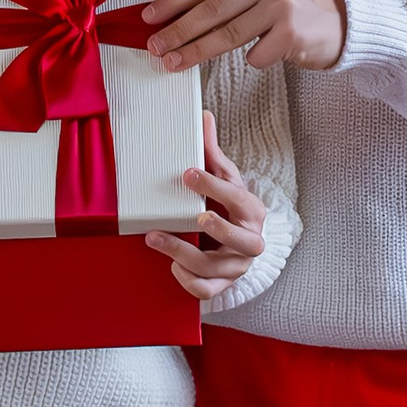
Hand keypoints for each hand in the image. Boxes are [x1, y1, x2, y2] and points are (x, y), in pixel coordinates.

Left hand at [144, 0, 346, 71]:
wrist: (341, 21)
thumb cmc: (291, 8)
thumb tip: (175, 19)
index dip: (171, 1)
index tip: (148, 18)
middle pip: (209, 10)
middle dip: (176, 31)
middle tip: (154, 47)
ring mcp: (279, 4)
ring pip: (226, 35)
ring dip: (195, 52)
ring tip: (173, 63)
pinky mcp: (291, 31)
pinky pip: (256, 56)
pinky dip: (253, 61)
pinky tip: (260, 58)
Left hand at [146, 116, 268, 298]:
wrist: (241, 243)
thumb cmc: (230, 207)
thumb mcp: (225, 179)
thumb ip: (212, 152)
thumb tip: (202, 116)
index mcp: (252, 211)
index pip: (239, 198)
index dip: (214, 186)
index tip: (188, 173)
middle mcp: (250, 241)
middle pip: (241, 240)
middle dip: (218, 229)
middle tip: (194, 217)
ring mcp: (236, 266)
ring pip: (215, 267)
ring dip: (183, 253)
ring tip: (154, 237)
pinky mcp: (222, 285)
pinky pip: (205, 290)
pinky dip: (187, 280)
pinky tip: (172, 265)